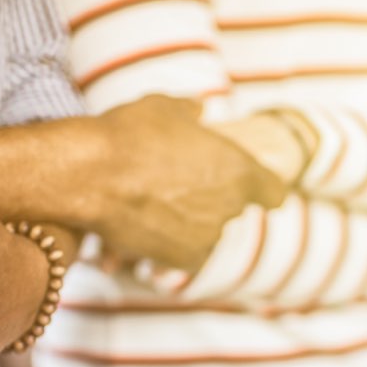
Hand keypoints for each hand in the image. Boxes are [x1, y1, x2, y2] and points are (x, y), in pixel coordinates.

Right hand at [84, 95, 286, 271]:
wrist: (92, 176)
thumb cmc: (131, 134)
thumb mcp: (163, 107)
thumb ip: (189, 111)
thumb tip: (197, 108)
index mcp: (240, 169)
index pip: (273, 191)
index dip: (265, 189)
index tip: (256, 190)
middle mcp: (230, 207)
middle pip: (233, 208)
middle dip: (213, 199)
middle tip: (178, 184)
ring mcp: (207, 237)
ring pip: (207, 232)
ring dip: (191, 223)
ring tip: (155, 203)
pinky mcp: (180, 259)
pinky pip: (186, 256)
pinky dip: (173, 247)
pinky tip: (150, 229)